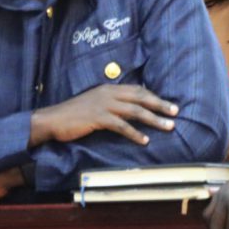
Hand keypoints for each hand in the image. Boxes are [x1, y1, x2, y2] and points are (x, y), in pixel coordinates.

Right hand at [29, 84, 178, 146]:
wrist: (53, 120)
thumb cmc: (75, 114)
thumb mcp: (96, 103)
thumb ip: (112, 104)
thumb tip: (130, 109)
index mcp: (109, 88)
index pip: (138, 90)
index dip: (155, 97)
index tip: (169, 104)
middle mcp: (109, 93)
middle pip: (141, 97)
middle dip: (160, 105)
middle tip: (176, 112)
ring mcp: (103, 104)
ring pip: (135, 111)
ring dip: (154, 119)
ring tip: (168, 127)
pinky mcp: (98, 118)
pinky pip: (121, 126)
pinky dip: (135, 133)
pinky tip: (145, 140)